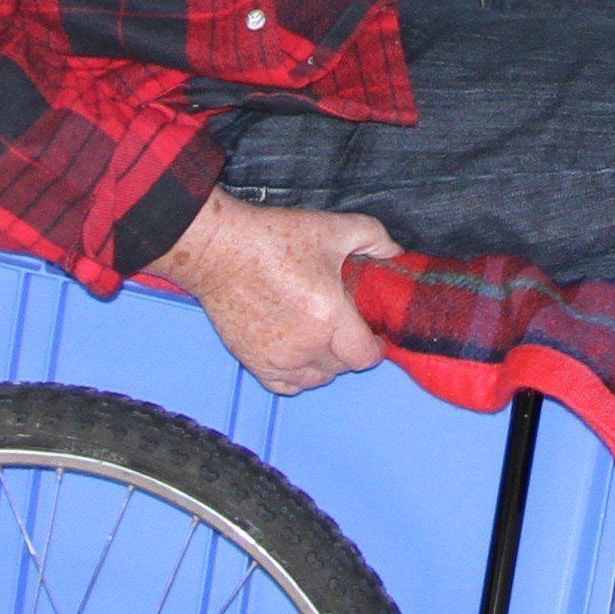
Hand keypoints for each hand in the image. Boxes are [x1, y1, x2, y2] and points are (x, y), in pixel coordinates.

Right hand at [145, 193, 393, 395]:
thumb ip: (374, 238)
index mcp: (329, 317)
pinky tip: (298, 352)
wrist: (218, 249)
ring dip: (325, 363)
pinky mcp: (254, 361)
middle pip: (343, 368)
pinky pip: (286, 386)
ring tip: (320, 336)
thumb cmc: (271, 239)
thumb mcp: (332, 228)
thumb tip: (396, 255)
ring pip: (317, 379)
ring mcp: (277, 358)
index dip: (375, 346)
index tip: (371, 332)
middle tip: (343, 323)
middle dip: (350, 348)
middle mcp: (305, 345)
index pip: (366, 357)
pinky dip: (298, 375)